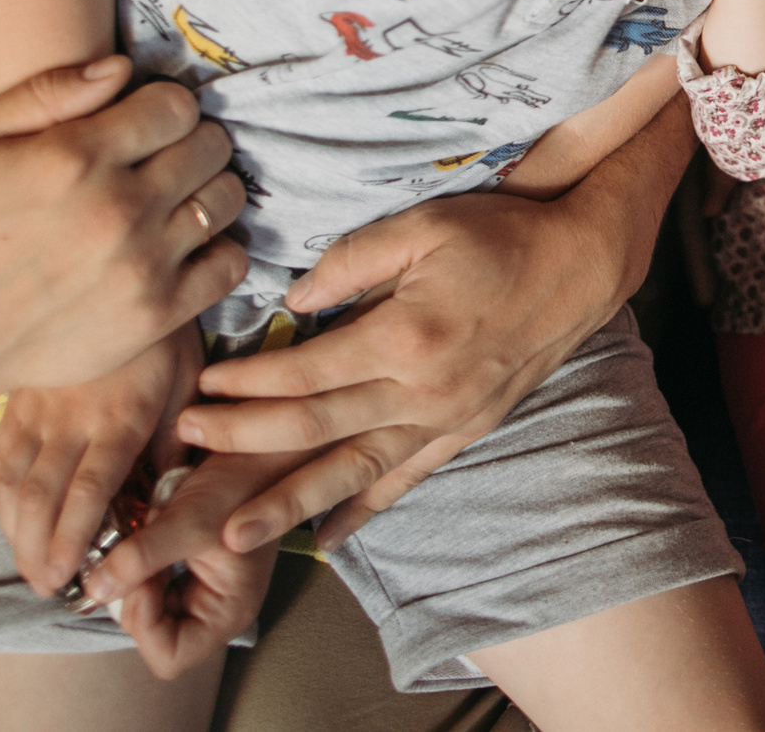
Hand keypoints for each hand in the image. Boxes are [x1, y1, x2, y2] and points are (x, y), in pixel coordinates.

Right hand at [0, 57, 248, 405]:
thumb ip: (45, 92)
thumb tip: (121, 68)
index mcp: (73, 158)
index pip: (177, 105)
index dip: (163, 107)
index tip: (145, 123)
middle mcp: (118, 209)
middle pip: (210, 146)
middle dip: (190, 143)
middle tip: (160, 159)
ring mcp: (143, 264)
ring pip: (228, 198)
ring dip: (209, 191)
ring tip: (173, 199)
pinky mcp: (157, 314)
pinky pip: (232, 263)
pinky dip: (219, 249)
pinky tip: (184, 246)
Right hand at [0, 328, 202, 595]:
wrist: (118, 274)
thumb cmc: (163, 336)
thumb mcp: (185, 381)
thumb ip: (172, 439)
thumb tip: (165, 495)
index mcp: (119, 417)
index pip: (88, 489)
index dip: (73, 537)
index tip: (69, 575)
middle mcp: (72, 416)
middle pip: (44, 495)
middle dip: (40, 547)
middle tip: (45, 586)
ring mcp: (39, 406)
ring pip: (14, 478)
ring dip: (16, 528)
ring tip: (26, 564)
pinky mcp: (19, 396)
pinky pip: (0, 451)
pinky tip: (8, 517)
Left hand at [81, 449, 300, 677]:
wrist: (260, 444)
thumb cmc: (243, 481)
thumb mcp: (189, 519)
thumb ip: (141, 558)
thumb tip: (94, 590)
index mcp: (228, 613)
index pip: (168, 656)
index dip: (145, 623)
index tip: (142, 575)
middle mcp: (215, 609)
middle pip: (151, 634)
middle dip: (134, 594)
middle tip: (136, 548)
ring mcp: (200, 590)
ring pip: (143, 607)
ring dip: (132, 573)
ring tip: (146, 533)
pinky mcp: (187, 568)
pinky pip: (145, 581)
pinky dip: (134, 560)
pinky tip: (146, 529)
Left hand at [174, 186, 631, 551]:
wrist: (577, 267)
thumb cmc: (499, 235)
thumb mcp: (421, 226)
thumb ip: (350, 261)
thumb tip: (293, 302)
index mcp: (404, 336)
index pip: (306, 371)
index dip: (248, 381)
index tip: (202, 384)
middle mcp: (421, 392)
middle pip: (314, 427)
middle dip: (243, 439)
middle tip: (187, 445)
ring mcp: (444, 420)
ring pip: (352, 472)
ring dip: (288, 504)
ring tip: (233, 536)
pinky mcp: (463, 432)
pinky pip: (405, 481)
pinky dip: (365, 512)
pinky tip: (328, 538)